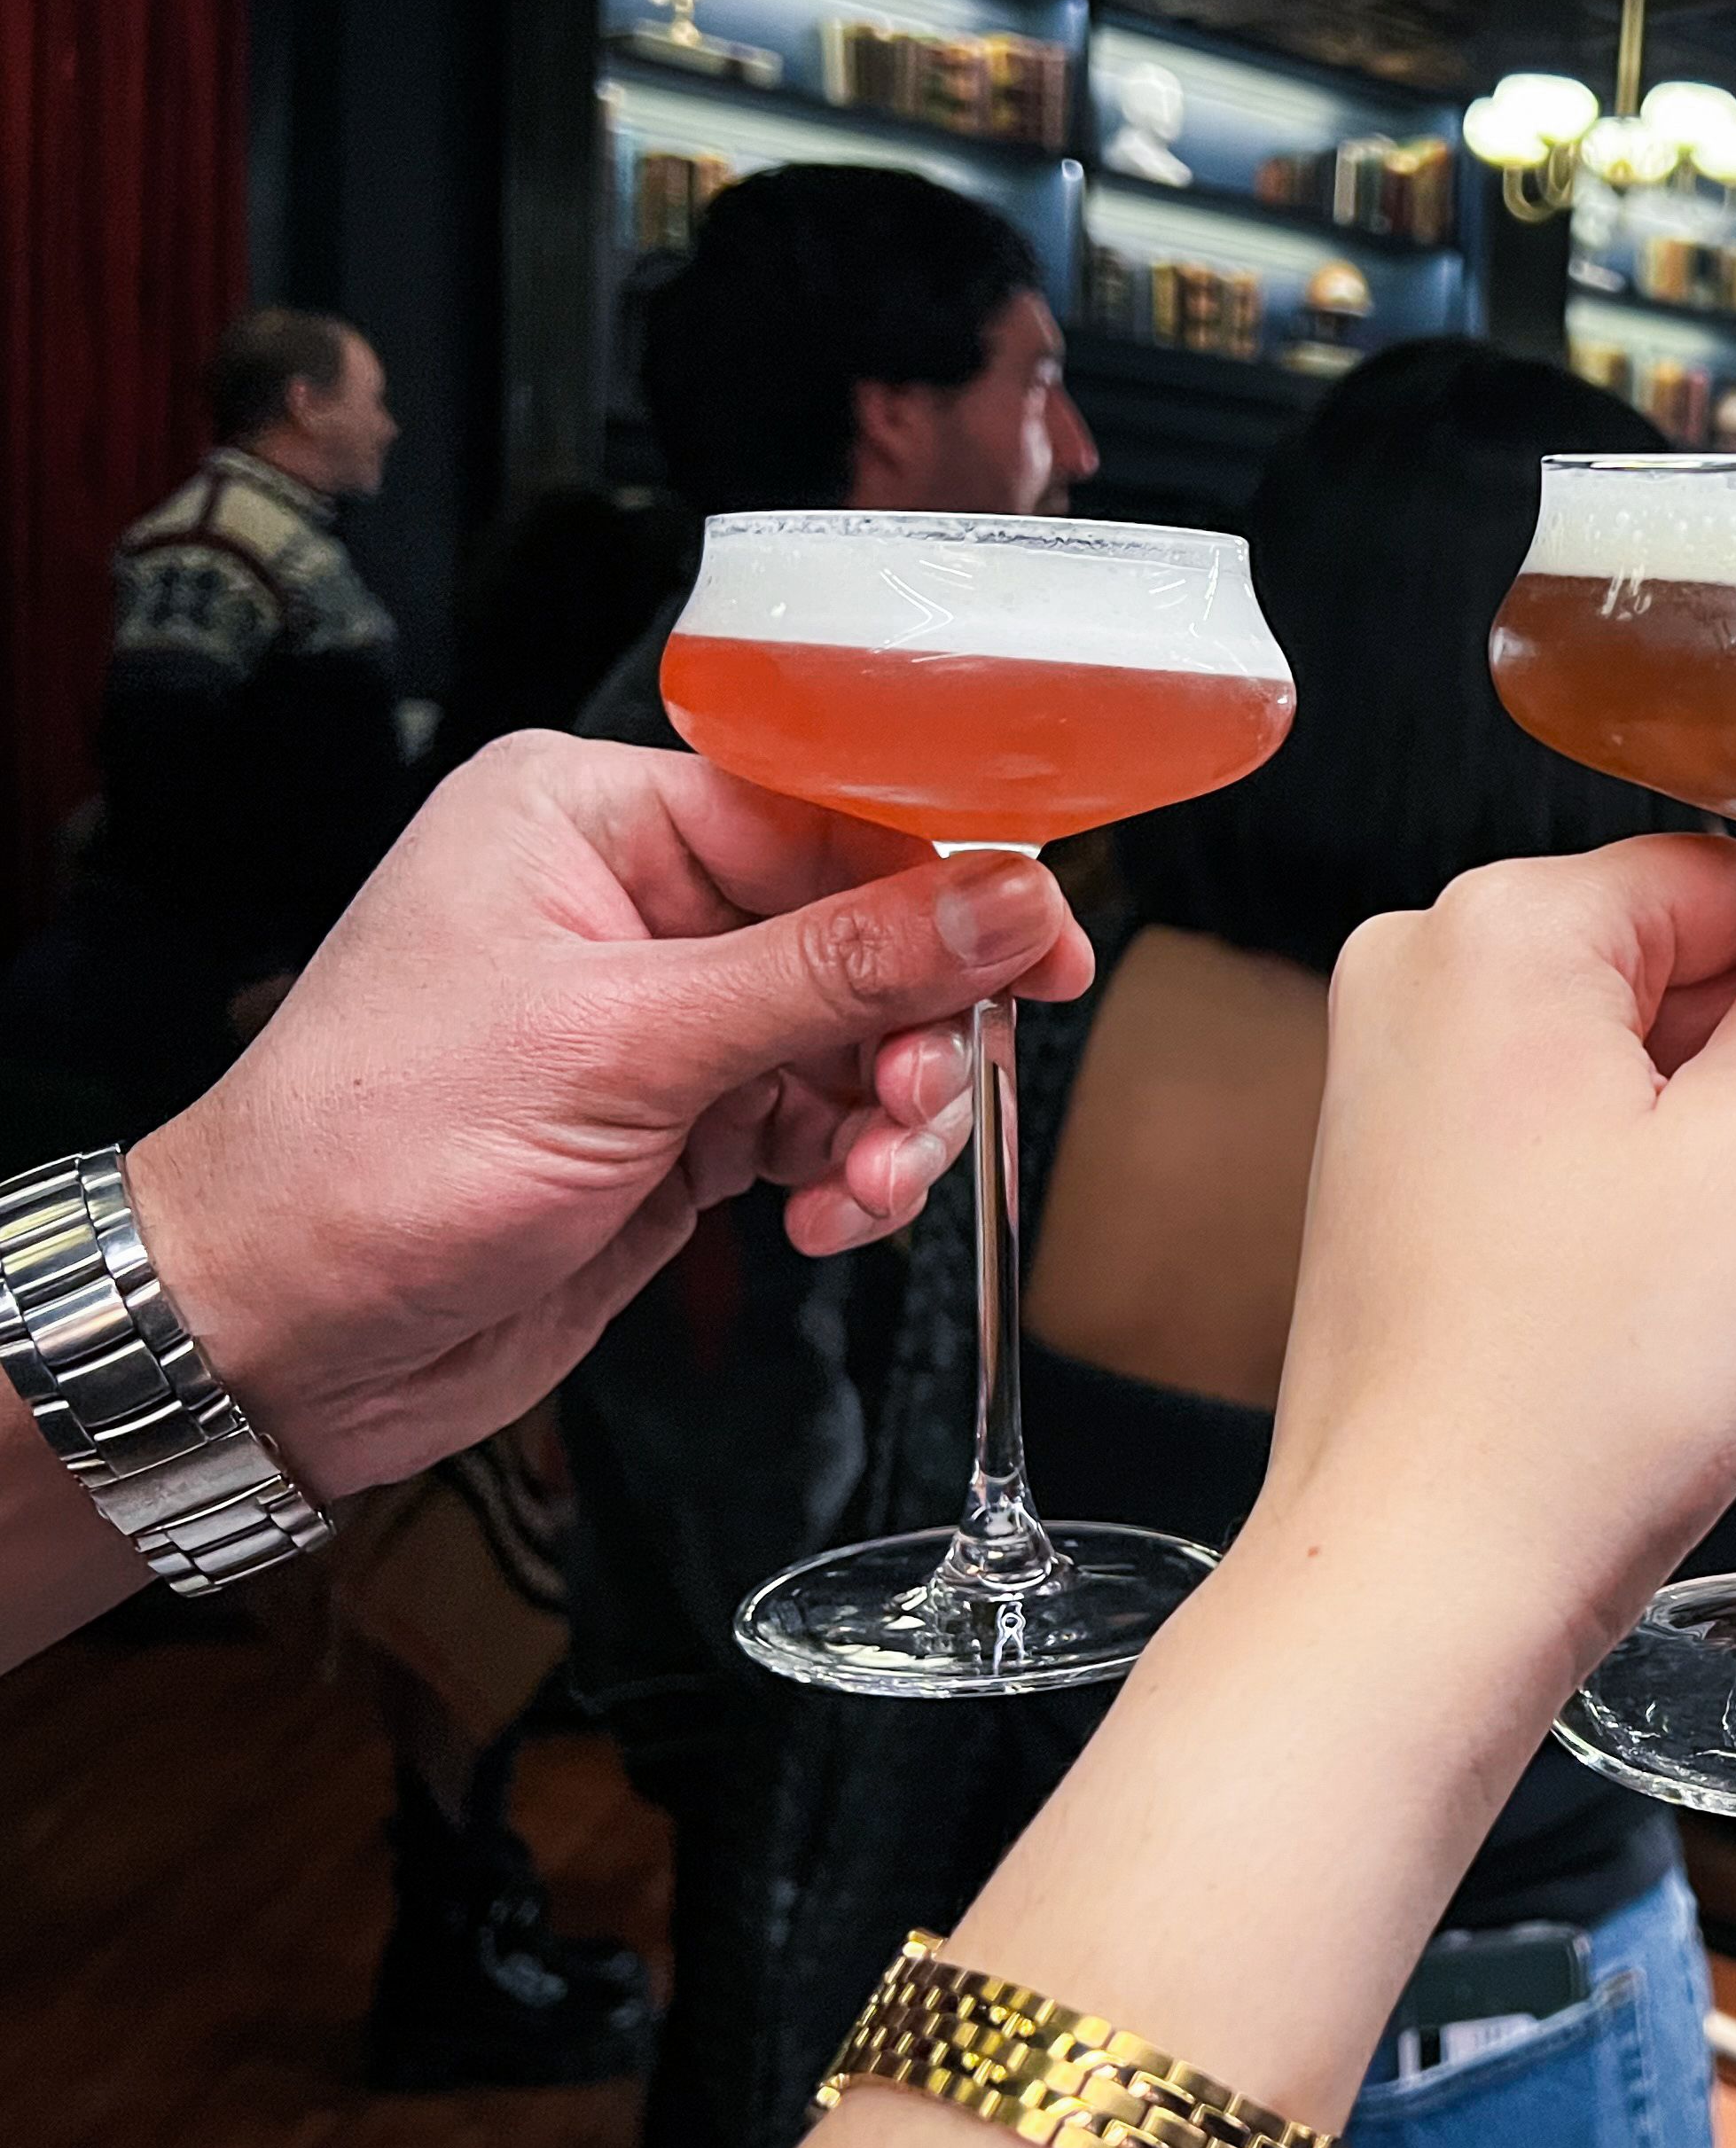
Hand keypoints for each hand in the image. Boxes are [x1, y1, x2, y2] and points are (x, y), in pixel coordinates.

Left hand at [123, 733, 1092, 1496]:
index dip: (949, 881)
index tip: (1045, 951)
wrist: (278, 1340)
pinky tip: (825, 1221)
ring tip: (869, 1188)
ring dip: (893, 1122)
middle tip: (923, 1104)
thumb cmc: (374, 1159)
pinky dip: (850, 1176)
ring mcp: (664, 1019)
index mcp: (591, 818)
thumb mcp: (627, 1048)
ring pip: (861, 1041)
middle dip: (915, 1029)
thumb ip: (833, 972)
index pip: (825, 808)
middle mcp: (635, 902)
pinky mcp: (684, 1123)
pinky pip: (825, 1125)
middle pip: (864, 931)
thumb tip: (1004, 904)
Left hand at [1252, 833, 1735, 1684]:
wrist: (1428, 1585)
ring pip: (1652, 1081)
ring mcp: (1406, 1096)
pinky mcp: (1413, 1197)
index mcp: (1500, 932)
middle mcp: (1428, 987)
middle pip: (1694, 982)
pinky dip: (1685, 1224)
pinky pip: (1588, 1159)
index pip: (1732, 878)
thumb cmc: (1575, 1383)